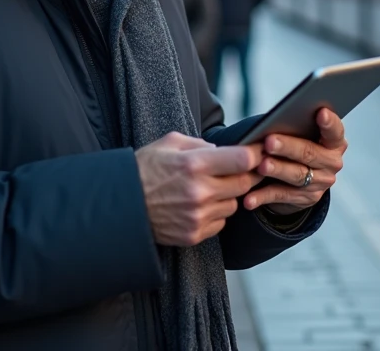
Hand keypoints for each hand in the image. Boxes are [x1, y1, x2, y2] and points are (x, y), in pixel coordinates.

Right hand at [135, 132, 263, 246]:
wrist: (121, 206)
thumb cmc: (145, 169)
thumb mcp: (169, 143)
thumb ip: (201, 144)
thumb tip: (224, 150)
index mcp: (194, 164)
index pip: (242, 160)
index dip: (255, 155)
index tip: (257, 152)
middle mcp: (199, 192)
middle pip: (244, 183)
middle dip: (244, 175)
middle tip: (234, 171)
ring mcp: (197, 216)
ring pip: (234, 204)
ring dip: (228, 196)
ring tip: (207, 189)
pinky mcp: (194, 234)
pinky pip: (221, 222)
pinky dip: (215, 213)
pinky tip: (198, 206)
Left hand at [244, 108, 345, 215]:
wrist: (298, 178)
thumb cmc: (296, 144)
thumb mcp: (299, 135)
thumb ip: (293, 128)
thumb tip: (271, 124)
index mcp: (334, 142)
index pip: (335, 131)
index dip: (329, 122)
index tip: (321, 112)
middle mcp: (331, 163)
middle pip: (309, 153)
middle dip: (288, 147)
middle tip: (270, 142)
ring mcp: (320, 183)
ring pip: (296, 175)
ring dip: (277, 170)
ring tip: (261, 166)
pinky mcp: (305, 199)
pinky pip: (281, 195)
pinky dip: (263, 196)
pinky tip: (249, 198)